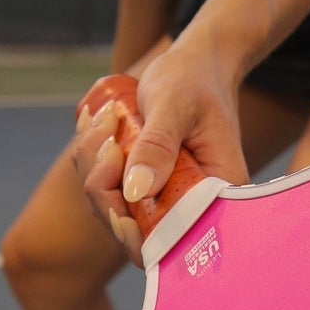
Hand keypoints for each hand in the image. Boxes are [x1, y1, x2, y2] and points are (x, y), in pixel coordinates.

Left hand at [73, 38, 246, 266]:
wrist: (195, 65)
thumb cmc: (195, 80)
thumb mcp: (176, 105)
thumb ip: (157, 146)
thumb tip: (135, 191)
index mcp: (216, 197)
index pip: (175, 244)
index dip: (140, 241)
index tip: (117, 212)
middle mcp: (191, 206)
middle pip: (134, 230)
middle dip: (106, 188)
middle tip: (107, 137)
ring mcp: (163, 197)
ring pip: (111, 205)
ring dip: (95, 164)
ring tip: (106, 119)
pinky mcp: (143, 184)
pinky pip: (105, 185)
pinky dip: (93, 156)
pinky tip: (100, 123)